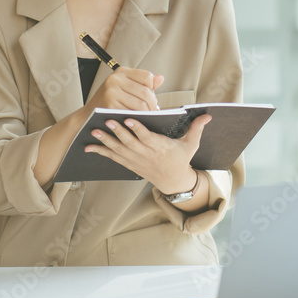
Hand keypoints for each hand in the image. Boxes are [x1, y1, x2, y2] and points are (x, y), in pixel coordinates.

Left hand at [84, 111, 211, 193]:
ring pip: (119, 150)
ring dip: (106, 141)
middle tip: (107, 121)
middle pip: (130, 143)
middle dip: (118, 132)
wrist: (173, 182)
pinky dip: (101, 152)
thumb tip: (207, 115)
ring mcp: (136, 160)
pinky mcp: (129, 164)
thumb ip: (197, 129)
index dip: (138, 129)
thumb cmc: (181, 159)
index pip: (148, 137)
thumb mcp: (191, 145)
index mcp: (160, 147)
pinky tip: (89, 146)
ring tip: (94, 131)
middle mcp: (146, 155)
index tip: (129, 118)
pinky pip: (113, 157)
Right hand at [86, 66, 164, 112]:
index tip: (152, 98)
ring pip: (141, 104)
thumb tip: (161, 78)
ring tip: (147, 117)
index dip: (153, 88)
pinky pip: (132, 114)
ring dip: (147, 113)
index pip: (147, 76)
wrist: (88, 115)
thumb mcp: (124, 87)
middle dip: (152, 104)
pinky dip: (138, 119)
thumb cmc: (110, 101)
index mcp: (121, 71)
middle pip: (145, 92)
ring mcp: (111, 92)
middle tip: (153, 112)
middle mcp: (115, 79)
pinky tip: (137, 121)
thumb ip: (143, 83)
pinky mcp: (110, 105)